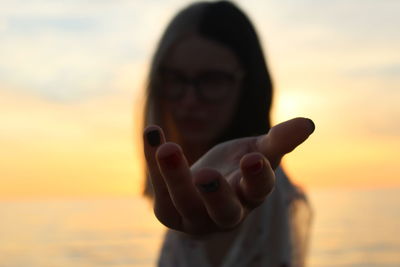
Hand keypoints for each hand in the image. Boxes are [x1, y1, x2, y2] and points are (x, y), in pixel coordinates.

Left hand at [143, 117, 314, 234]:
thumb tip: (308, 123)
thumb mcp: (259, 152)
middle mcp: (226, 212)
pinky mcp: (169, 211)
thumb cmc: (238, 169)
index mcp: (251, 196)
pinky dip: (153, 159)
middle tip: (209, 175)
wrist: (207, 188)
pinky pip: (159, 186)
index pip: (259, 190)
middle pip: (224, 210)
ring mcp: (195, 215)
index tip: (254, 158)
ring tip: (168, 148)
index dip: (257, 177)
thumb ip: (279, 141)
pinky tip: (152, 132)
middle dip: (216, 194)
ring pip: (185, 202)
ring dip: (175, 175)